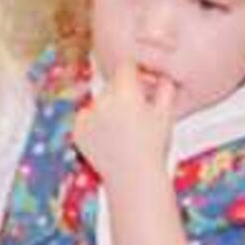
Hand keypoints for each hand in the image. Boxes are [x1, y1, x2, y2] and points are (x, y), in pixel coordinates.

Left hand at [70, 66, 177, 187]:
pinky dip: (94, 125)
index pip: (125, 65)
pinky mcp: (78, 131)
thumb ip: (165, 87)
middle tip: (135, 113)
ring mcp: (88, 116)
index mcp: (126, 92)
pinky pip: (85, 119)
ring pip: (98, 102)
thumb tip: (164, 75)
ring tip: (123, 130)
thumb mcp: (166, 114)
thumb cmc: (152, 148)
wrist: (134, 178)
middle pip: (112, 85)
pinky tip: (109, 139)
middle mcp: (103, 101)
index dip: (134, 72)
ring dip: (107, 109)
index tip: (139, 81)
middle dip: (122, 93)